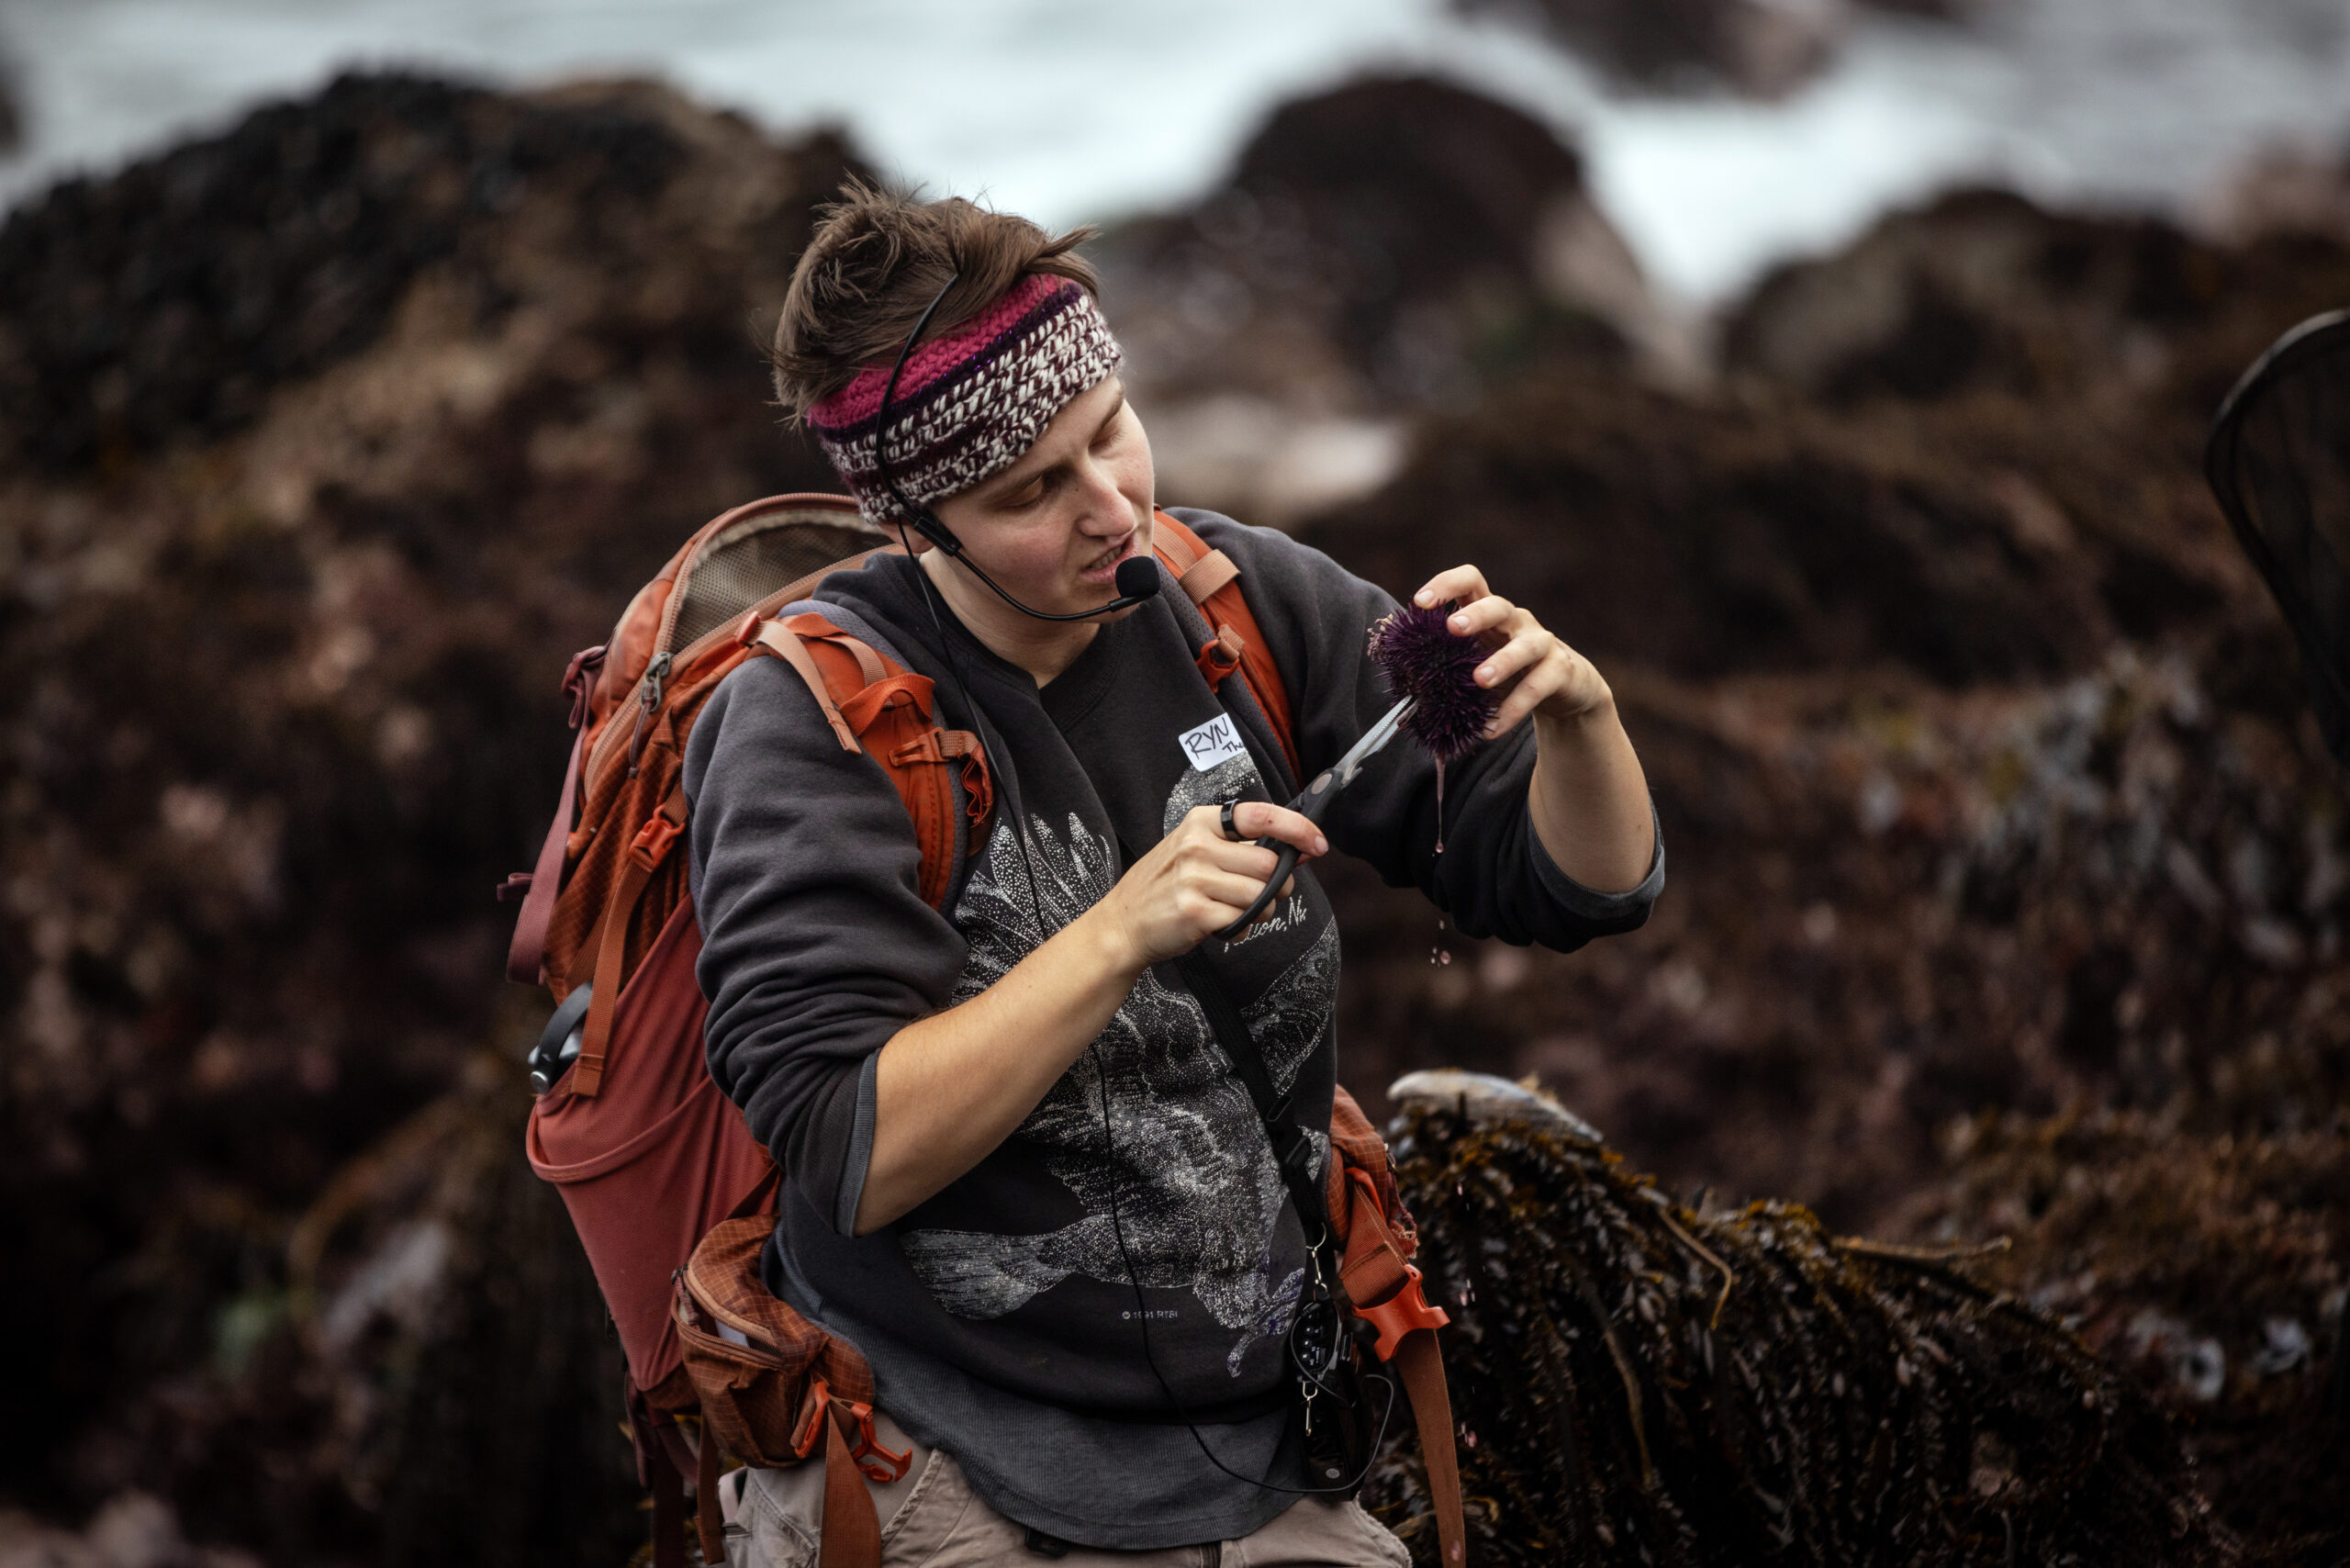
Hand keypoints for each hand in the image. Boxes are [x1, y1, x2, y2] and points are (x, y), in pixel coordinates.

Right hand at [1092, 801, 1327, 967]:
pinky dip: (1242, 929)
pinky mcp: (1194, 911)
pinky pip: (1243, 921)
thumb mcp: (1196, 851)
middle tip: (1264, 894)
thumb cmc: (1166, 887)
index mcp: (1200, 822)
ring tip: (1238, 912)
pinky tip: (1222, 926)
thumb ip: (1244, 848)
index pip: (1261, 816)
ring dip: (1261, 910)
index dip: (1298, 829)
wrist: (1121, 924)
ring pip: (1260, 895)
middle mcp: (1196, 845)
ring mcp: (1193, 878)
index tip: (1318, 844)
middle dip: (1278, 885)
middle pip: (1269, 864)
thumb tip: (1301, 849)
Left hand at [1412, 565, 1612, 739]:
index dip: (1446, 585)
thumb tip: (1400, 679)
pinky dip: (1513, 710)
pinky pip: (1536, 688)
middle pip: (1498, 605)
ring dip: (1502, 662)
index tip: (1419, 602)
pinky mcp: (1560, 670)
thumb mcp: (1476, 660)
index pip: (1470, 582)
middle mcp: (1516, 621)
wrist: (1565, 688)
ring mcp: (1542, 643)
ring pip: (1525, 646)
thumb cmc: (1508, 671)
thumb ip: (1448, 661)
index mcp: (1489, 613)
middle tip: (1453, 627)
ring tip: (1479, 681)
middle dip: (1476, 614)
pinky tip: (1491, 729)